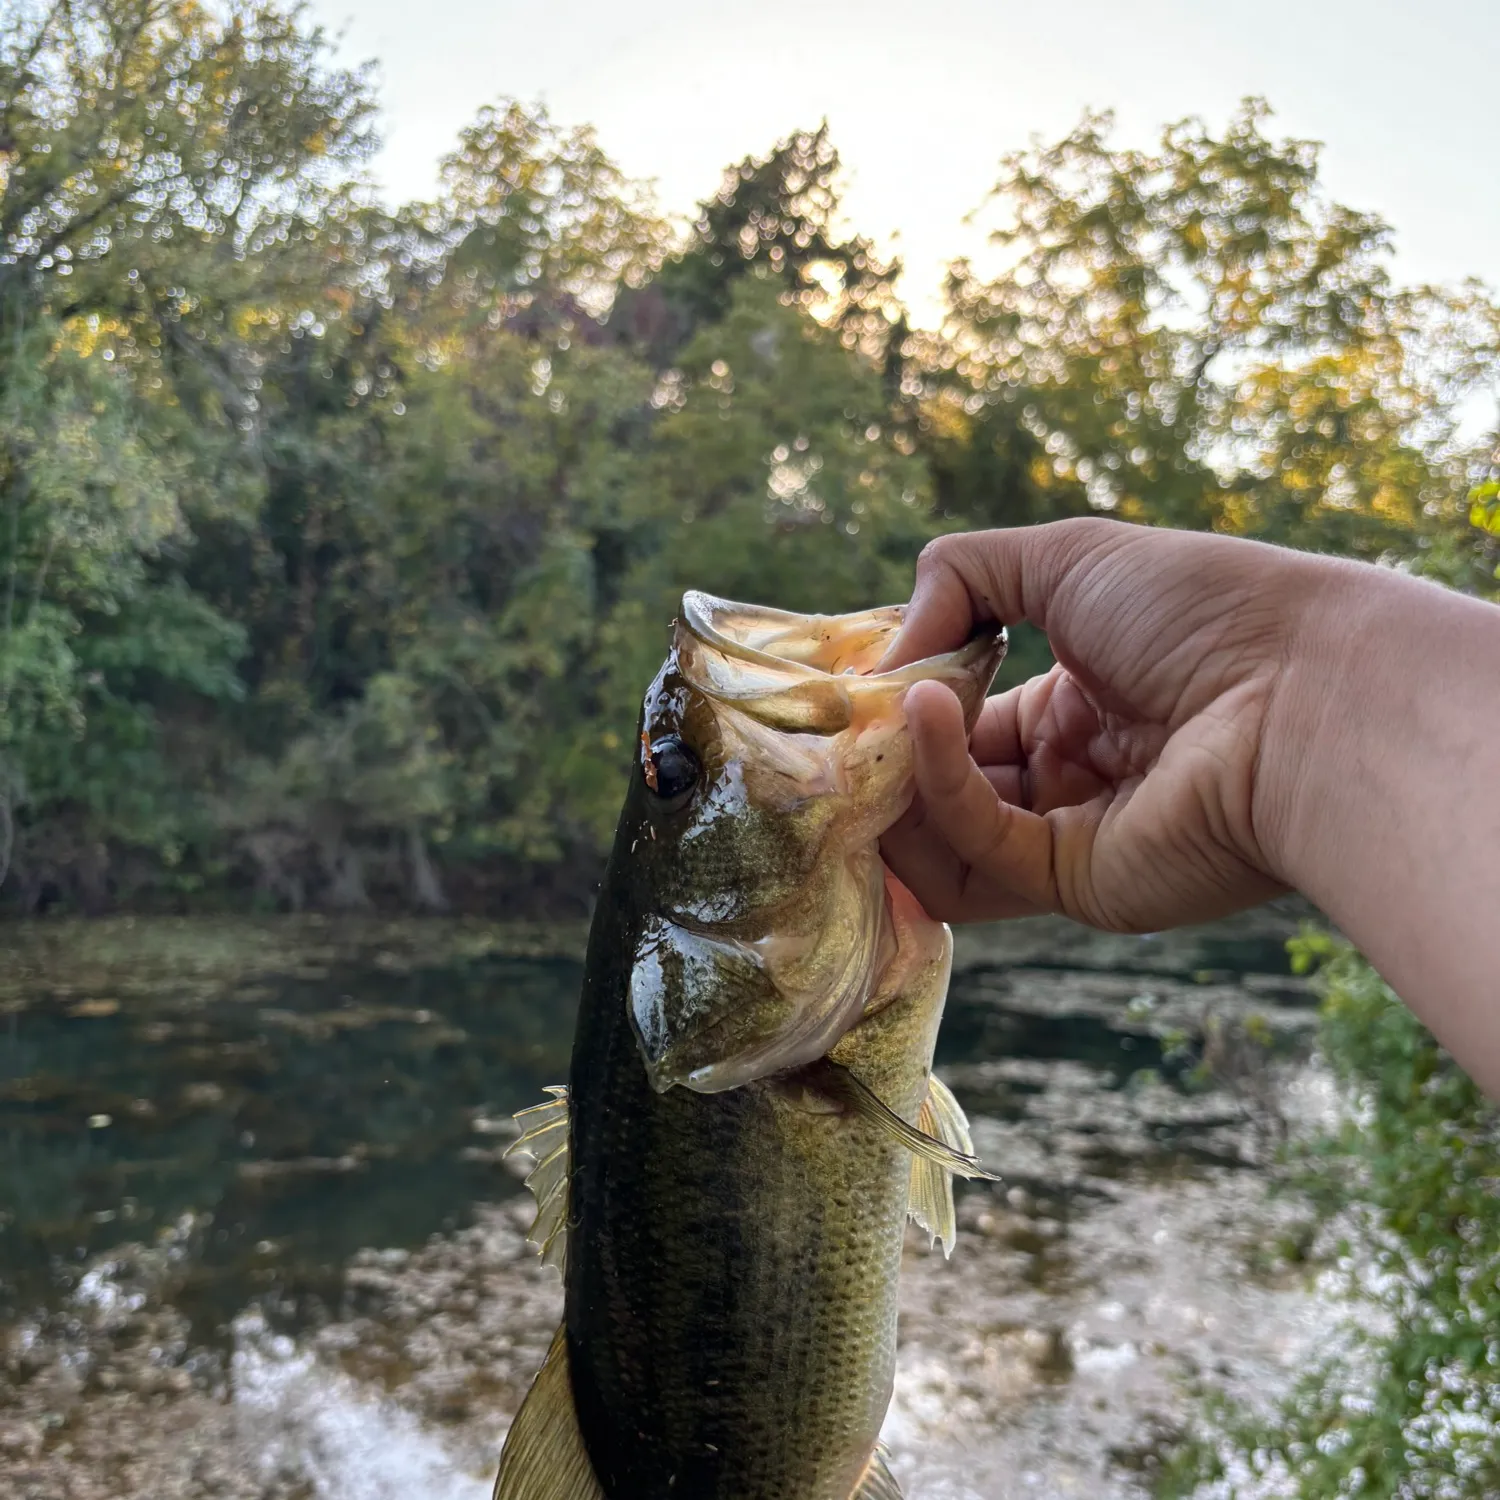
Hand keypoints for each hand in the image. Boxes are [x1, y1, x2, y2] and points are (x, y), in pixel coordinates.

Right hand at [880, 518, 1332, 931]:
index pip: (961, 715)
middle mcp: (1068, 775)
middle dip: (882, 752)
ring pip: (940, 832)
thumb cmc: (1202, 608)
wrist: (1306, 687)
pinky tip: (926, 715)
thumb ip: (960, 577)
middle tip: (832, 722)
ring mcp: (1068, 835)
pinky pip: (977, 844)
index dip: (906, 698)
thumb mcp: (1068, 556)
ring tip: (861, 729)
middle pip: (940, 783)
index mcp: (1074, 702)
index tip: (854, 679)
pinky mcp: (1073, 884)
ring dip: (893, 779)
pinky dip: (938, 783)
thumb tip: (890, 659)